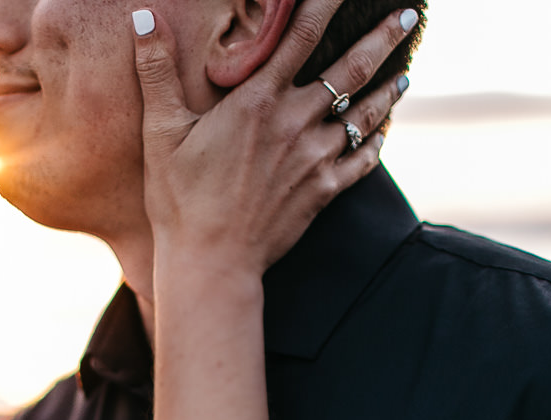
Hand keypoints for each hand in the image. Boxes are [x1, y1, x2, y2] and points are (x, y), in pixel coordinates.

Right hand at [132, 2, 414, 275]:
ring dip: (388, 89)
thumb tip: (142, 16)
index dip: (327, 3)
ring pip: (365, 115)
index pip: (302, 35)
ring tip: (405, 72)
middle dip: (383, 38)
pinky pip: (362, 161)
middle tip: (408, 15)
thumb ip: (156, 70)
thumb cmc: (180, 199)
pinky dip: (377, 142)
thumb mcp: (160, 130)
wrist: (211, 262)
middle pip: (352, 69)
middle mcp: (296, 122)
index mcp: (259, 100)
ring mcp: (315, 158)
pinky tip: (384, 131)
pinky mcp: (324, 191)